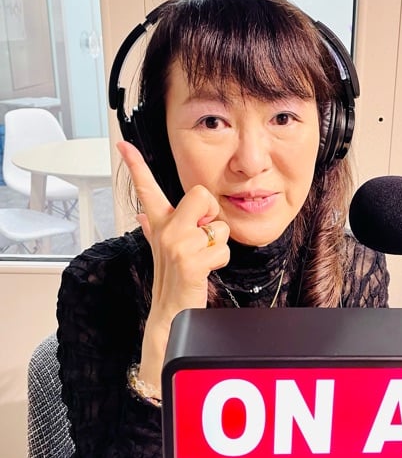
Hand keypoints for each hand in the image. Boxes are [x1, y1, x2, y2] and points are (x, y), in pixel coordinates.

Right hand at [118, 141, 229, 389]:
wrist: (171, 312)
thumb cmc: (173, 278)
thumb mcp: (162, 250)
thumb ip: (153, 229)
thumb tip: (142, 214)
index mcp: (159, 225)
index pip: (146, 189)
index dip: (136, 166)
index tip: (124, 144)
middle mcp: (165, 231)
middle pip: (203, 195)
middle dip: (212, 216)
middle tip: (202, 238)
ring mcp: (176, 245)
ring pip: (219, 227)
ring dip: (218, 246)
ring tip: (201, 261)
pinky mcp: (189, 260)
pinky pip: (222, 249)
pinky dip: (220, 262)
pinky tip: (204, 272)